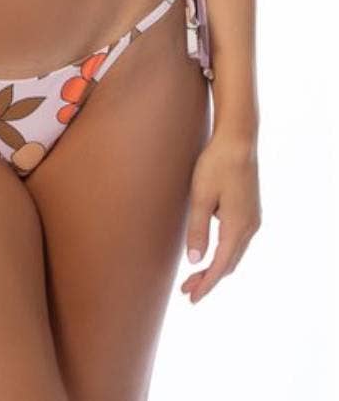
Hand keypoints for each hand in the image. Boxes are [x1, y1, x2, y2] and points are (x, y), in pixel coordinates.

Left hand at [181, 132, 261, 303]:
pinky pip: (237, 241)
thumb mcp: (201, 197)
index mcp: (237, 227)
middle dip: (208, 279)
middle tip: (186, 291)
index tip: (192, 298)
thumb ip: (198, 229)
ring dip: (216, 266)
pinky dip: (223, 253)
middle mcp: (250, 227)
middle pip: (229, 263)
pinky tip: (210, 251)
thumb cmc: (216, 165)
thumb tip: (194, 260)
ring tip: (194, 276)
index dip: (206, 284)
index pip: (220, 265)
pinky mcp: (250, 211)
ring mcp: (253, 219)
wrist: (237, 141)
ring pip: (234, 253)